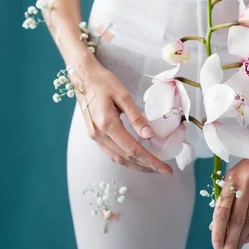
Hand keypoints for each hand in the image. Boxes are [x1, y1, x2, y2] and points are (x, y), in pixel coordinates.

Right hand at [72, 57, 172, 174]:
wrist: (83, 77)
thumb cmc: (104, 82)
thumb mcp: (124, 95)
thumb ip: (136, 117)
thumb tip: (149, 135)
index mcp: (107, 124)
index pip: (133, 149)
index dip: (150, 161)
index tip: (165, 168)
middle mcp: (99, 135)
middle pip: (126, 158)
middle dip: (146, 167)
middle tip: (164, 170)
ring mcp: (95, 136)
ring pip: (118, 158)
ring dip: (136, 165)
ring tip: (153, 167)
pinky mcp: (94, 135)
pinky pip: (111, 152)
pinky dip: (126, 159)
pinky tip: (136, 158)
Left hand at [210, 143, 248, 248]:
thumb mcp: (235, 175)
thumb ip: (226, 197)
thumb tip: (215, 223)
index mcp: (232, 179)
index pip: (223, 209)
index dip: (218, 229)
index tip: (215, 244)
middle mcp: (245, 186)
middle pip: (236, 219)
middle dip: (230, 240)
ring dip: (242, 239)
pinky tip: (248, 239)